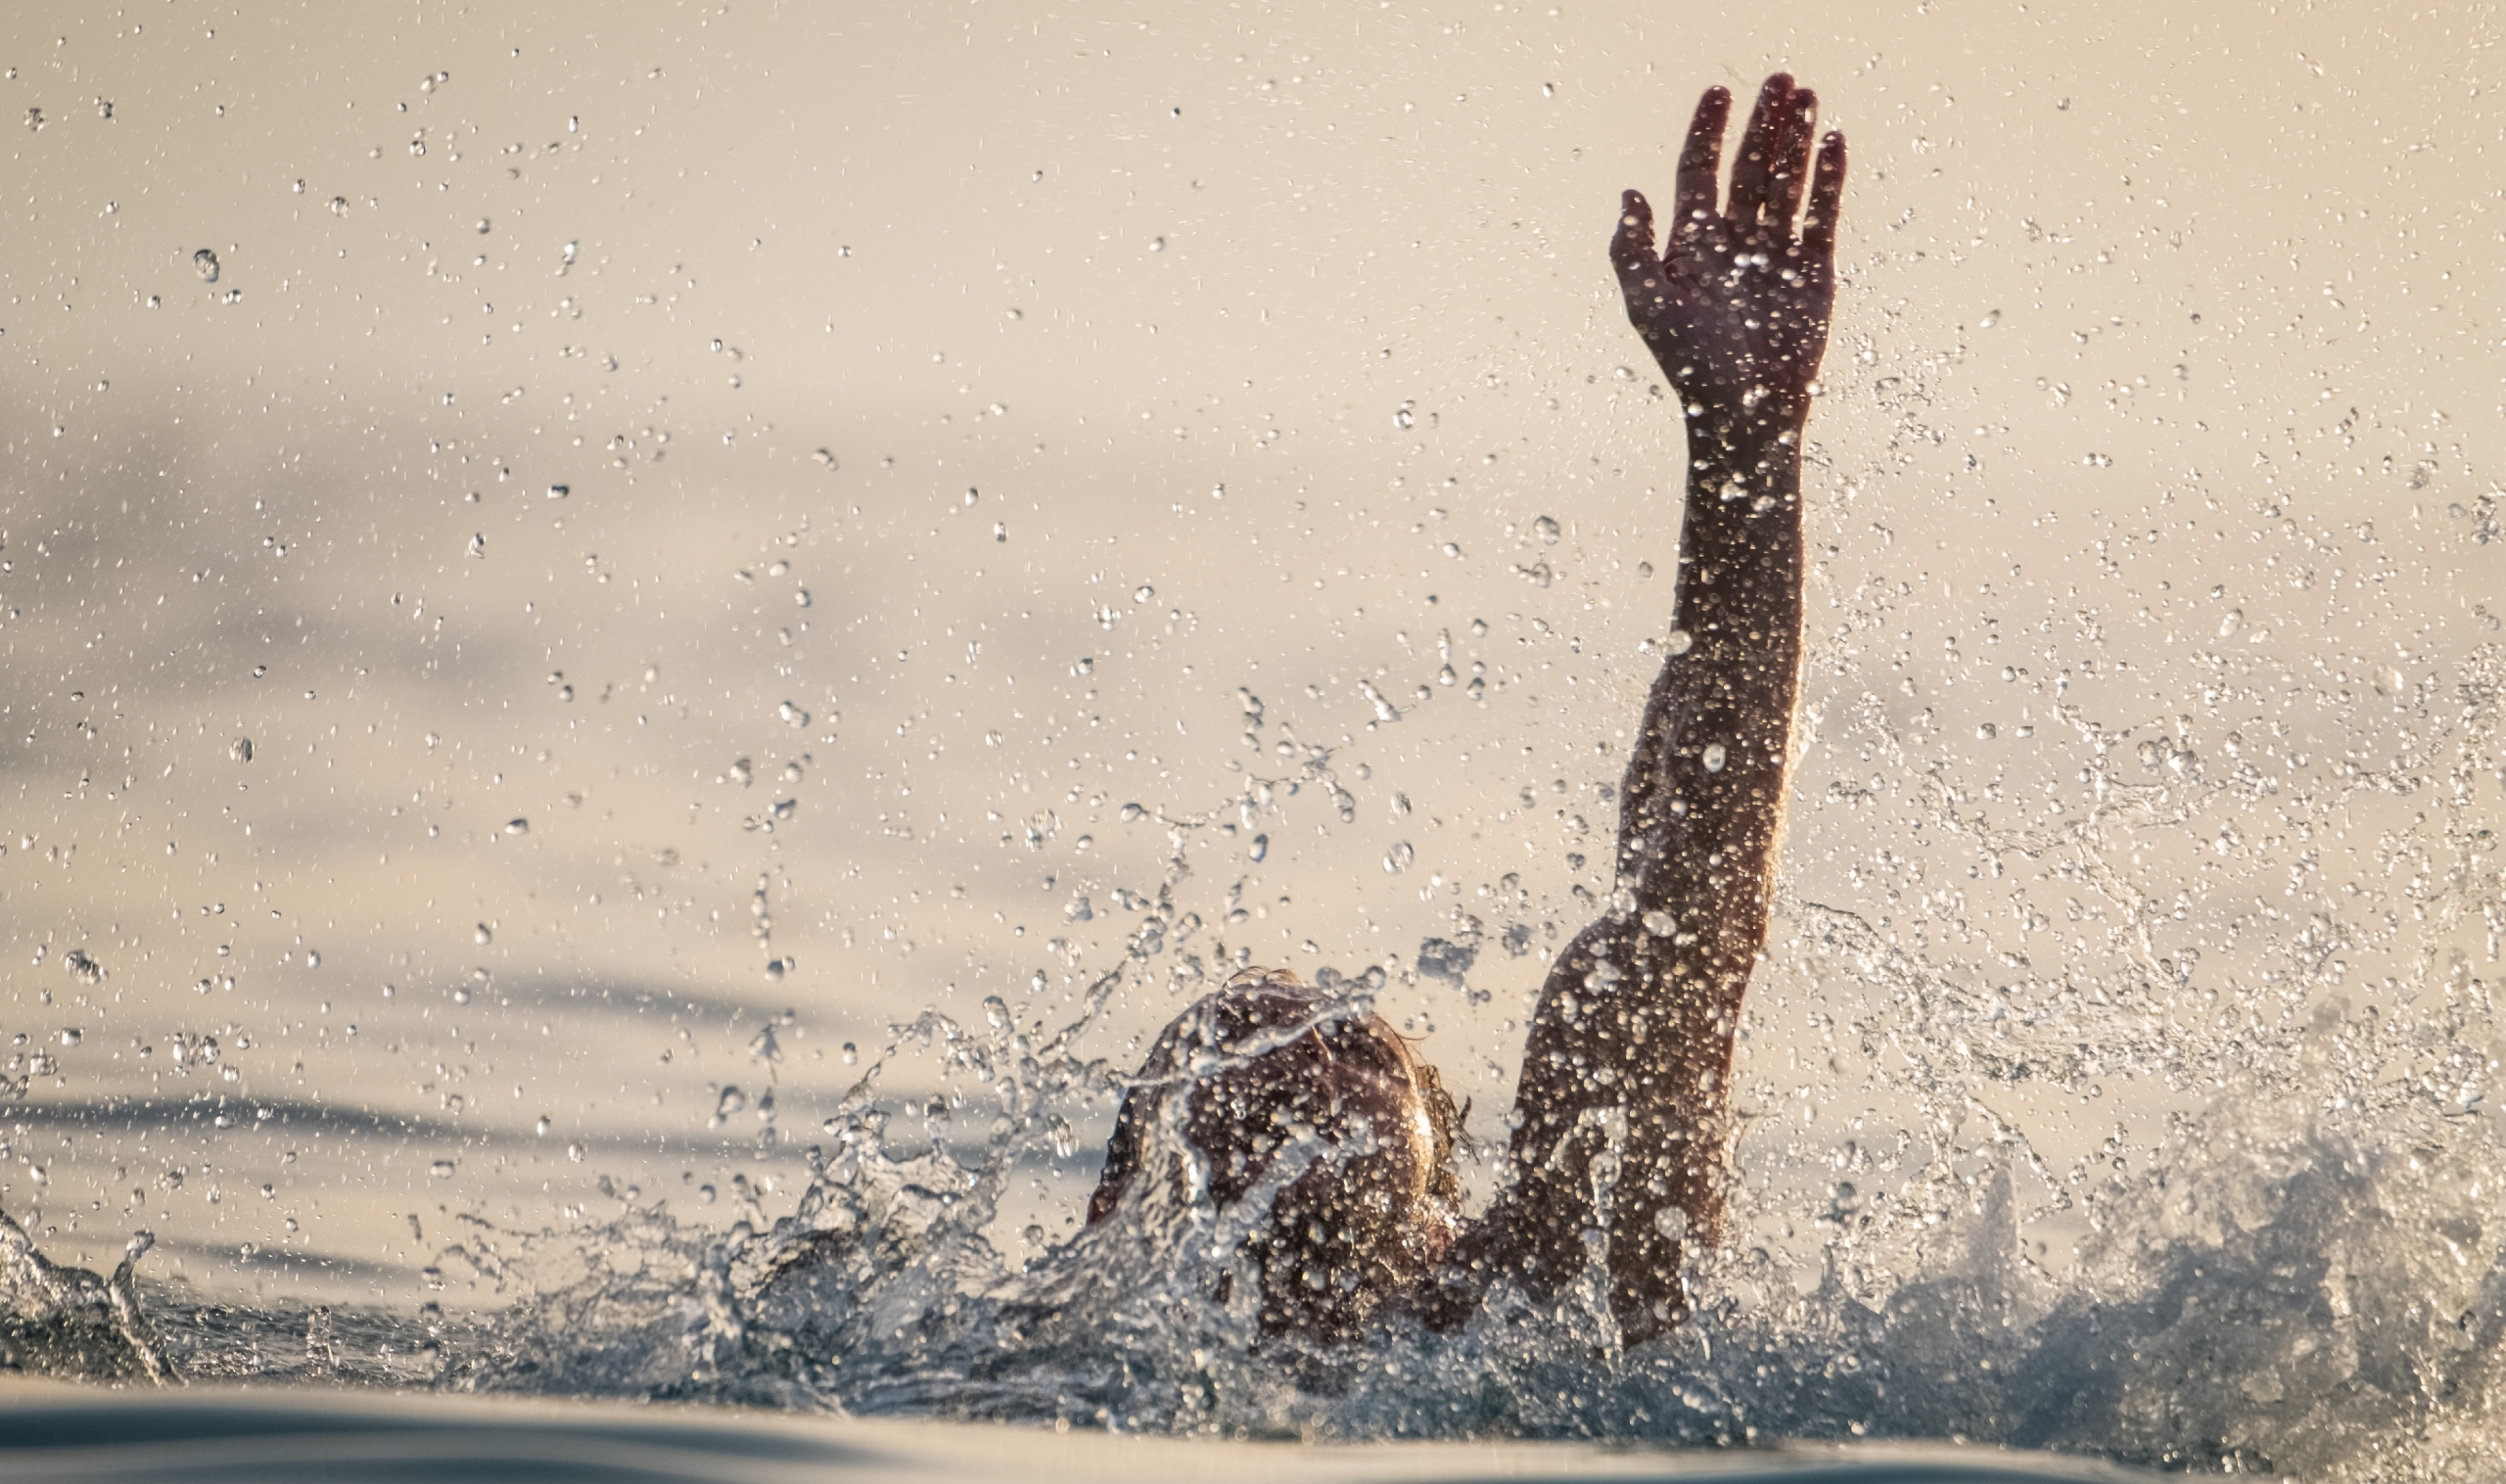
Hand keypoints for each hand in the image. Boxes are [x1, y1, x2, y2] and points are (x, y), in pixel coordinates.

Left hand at [1611, 74, 1844, 433]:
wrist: (1747, 412)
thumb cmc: (1692, 366)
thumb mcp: (1649, 307)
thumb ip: (1632, 251)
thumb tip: (1629, 194)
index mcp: (1692, 247)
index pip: (1698, 174)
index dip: (1706, 133)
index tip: (1719, 92)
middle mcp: (1734, 245)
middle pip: (1748, 169)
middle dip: (1762, 125)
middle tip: (1779, 81)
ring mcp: (1775, 255)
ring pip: (1786, 183)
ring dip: (1796, 141)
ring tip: (1806, 97)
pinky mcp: (1812, 271)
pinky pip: (1821, 214)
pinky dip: (1828, 179)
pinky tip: (1833, 142)